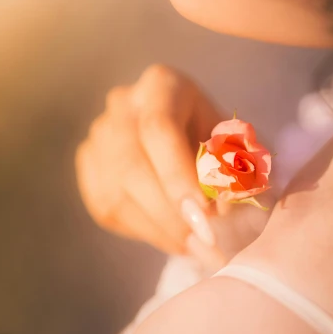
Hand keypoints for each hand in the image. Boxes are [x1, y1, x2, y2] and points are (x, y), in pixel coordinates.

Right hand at [75, 65, 274, 270]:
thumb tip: (222, 205)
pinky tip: (175, 238)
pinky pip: (108, 208)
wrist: (194, 148)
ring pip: (117, 193)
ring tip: (197, 247)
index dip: (179, 175)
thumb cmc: (223, 146)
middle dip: (169, 211)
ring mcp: (99, 137)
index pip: (158, 128)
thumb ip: (237, 172)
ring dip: (161, 229)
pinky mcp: (90, 169)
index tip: (206, 214)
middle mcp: (122, 105)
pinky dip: (145, 231)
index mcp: (162, 86)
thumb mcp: (242, 150)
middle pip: (131, 163)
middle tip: (203, 242)